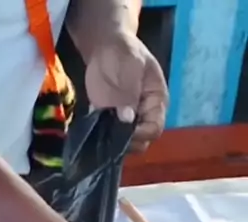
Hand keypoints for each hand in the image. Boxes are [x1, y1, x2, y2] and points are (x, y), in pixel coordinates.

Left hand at [84, 31, 167, 152]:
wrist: (105, 47)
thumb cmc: (122, 52)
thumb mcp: (129, 64)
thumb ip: (129, 90)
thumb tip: (127, 118)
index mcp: (157, 102)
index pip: (155, 129)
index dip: (140, 134)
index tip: (123, 130)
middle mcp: (145, 116)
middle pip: (141, 143)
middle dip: (126, 142)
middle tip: (108, 132)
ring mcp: (128, 122)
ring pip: (124, 145)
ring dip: (112, 143)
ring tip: (100, 130)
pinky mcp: (111, 123)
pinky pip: (108, 140)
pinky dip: (100, 139)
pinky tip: (93, 131)